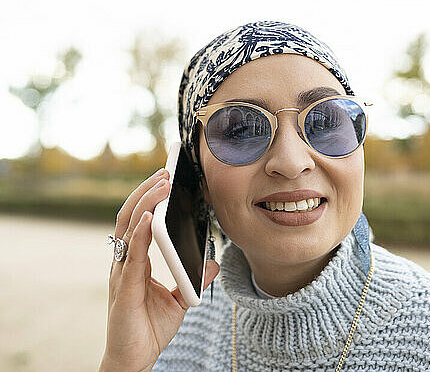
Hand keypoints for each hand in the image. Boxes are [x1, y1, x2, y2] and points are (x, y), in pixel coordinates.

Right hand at [100, 169, 219, 371]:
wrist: (135, 360)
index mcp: (135, 262)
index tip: (165, 179)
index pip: (138, 222)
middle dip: (146, 192)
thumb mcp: (180, 299)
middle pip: (130, 216)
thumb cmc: (150, 329)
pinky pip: (131, 256)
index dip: (148, 199)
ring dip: (144, 204)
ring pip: (127, 229)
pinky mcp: (124, 290)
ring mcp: (122, 274)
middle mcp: (125, 263)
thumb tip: (213, 262)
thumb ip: (193, 279)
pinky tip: (147, 219)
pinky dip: (138, 234)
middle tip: (165, 172)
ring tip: (161, 184)